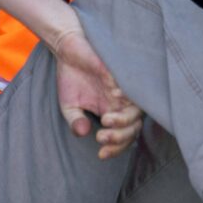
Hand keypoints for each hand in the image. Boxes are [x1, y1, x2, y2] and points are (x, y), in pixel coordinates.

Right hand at [51, 27, 142, 158]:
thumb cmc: (71, 77)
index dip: (117, 148)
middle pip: (135, 125)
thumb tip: (83, 134)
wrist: (66, 48)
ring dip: (124, 119)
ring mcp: (121, 84)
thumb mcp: (69, 106)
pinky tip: (114, 96)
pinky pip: (129, 82)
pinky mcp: (116, 69)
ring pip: (136, 108)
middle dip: (121, 137)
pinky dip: (126, 91)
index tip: (101, 154)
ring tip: (106, 122)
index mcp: (112, 110)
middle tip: (102, 137)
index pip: (125, 135)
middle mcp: (120, 100)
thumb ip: (76, 121)